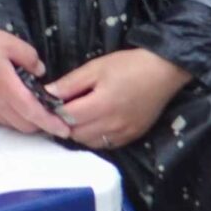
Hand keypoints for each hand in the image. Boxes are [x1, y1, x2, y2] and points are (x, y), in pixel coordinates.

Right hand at [0, 29, 71, 137]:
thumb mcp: (4, 40)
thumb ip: (28, 55)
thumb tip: (40, 71)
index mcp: (7, 88)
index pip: (34, 113)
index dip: (51, 123)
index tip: (65, 129)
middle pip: (26, 125)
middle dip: (43, 125)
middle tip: (55, 117)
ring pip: (13, 123)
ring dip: (28, 121)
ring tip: (38, 110)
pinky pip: (1, 117)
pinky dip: (14, 116)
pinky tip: (16, 102)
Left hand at [48, 49, 191, 152]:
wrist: (164, 72)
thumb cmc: (129, 65)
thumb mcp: (96, 67)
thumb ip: (70, 83)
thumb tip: (46, 93)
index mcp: (101, 104)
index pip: (66, 117)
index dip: (54, 111)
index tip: (50, 104)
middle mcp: (112, 124)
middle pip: (75, 134)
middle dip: (64, 123)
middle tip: (64, 109)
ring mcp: (122, 134)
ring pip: (88, 142)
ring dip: (78, 132)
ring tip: (80, 116)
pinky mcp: (131, 137)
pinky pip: (104, 145)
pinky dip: (94, 137)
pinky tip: (95, 123)